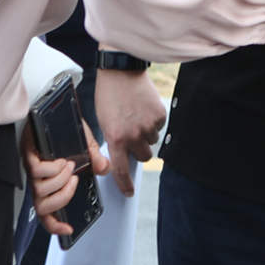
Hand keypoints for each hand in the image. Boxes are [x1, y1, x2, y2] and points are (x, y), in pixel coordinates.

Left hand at [21, 121, 110, 237]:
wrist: (52, 103)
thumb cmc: (65, 125)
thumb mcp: (86, 144)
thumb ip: (95, 158)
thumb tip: (104, 169)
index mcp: (50, 181)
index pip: (47, 212)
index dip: (55, 225)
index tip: (68, 229)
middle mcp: (38, 178)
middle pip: (43, 207)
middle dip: (62, 197)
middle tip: (74, 181)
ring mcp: (31, 167)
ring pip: (40, 191)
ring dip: (59, 181)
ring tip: (70, 166)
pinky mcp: (27, 154)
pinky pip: (37, 171)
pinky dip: (52, 169)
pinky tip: (61, 160)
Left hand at [94, 66, 166, 195]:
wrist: (122, 72)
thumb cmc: (108, 96)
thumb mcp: (103, 122)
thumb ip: (113, 140)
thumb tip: (121, 156)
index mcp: (116, 138)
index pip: (121, 170)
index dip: (125, 184)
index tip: (129, 192)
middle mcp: (134, 135)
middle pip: (143, 156)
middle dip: (138, 149)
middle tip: (132, 135)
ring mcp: (149, 125)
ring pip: (152, 141)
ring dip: (146, 134)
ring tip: (136, 116)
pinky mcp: (160, 115)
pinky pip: (159, 127)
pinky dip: (153, 121)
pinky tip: (143, 108)